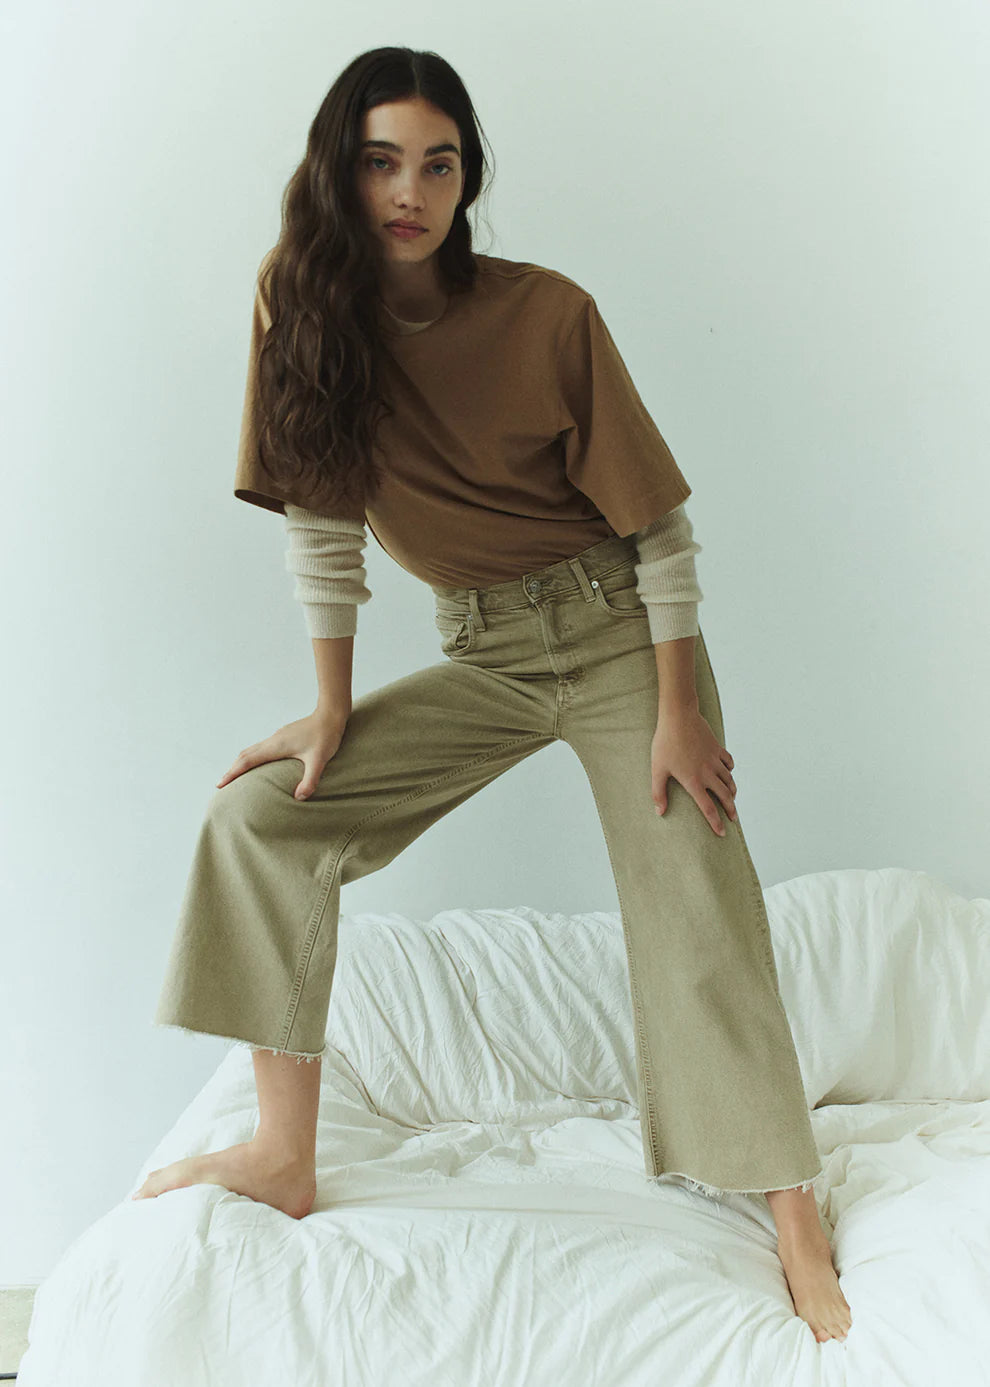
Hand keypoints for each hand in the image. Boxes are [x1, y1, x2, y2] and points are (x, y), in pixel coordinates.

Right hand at [216, 709, 349, 800]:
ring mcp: (277, 737)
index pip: (247, 761)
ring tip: (236, 776)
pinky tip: (258, 765)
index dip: (233, 773)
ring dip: (241, 763)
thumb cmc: (326, 736)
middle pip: (244, 755)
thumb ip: (310, 779)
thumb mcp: (319, 760)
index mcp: (276, 746)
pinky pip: (261, 748)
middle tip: (222, 784)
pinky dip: (252, 757)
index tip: (220, 784)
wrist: (331, 715)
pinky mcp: (283, 736)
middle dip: (232, 770)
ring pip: (252, 750)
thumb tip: (299, 798)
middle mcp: (272, 741)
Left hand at [651, 706, 736, 835]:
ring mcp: (714, 760)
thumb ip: (658, 792)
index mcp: (693, 781)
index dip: (715, 823)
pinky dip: (730, 770)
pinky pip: (729, 762)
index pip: (708, 808)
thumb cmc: (665, 744)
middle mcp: (708, 773)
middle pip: (724, 796)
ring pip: (729, 780)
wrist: (679, 717)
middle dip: (730, 810)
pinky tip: (728, 772)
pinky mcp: (717, 748)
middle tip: (734, 819)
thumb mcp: (657, 769)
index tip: (722, 833)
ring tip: (732, 799)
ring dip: (732, 792)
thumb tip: (659, 812)